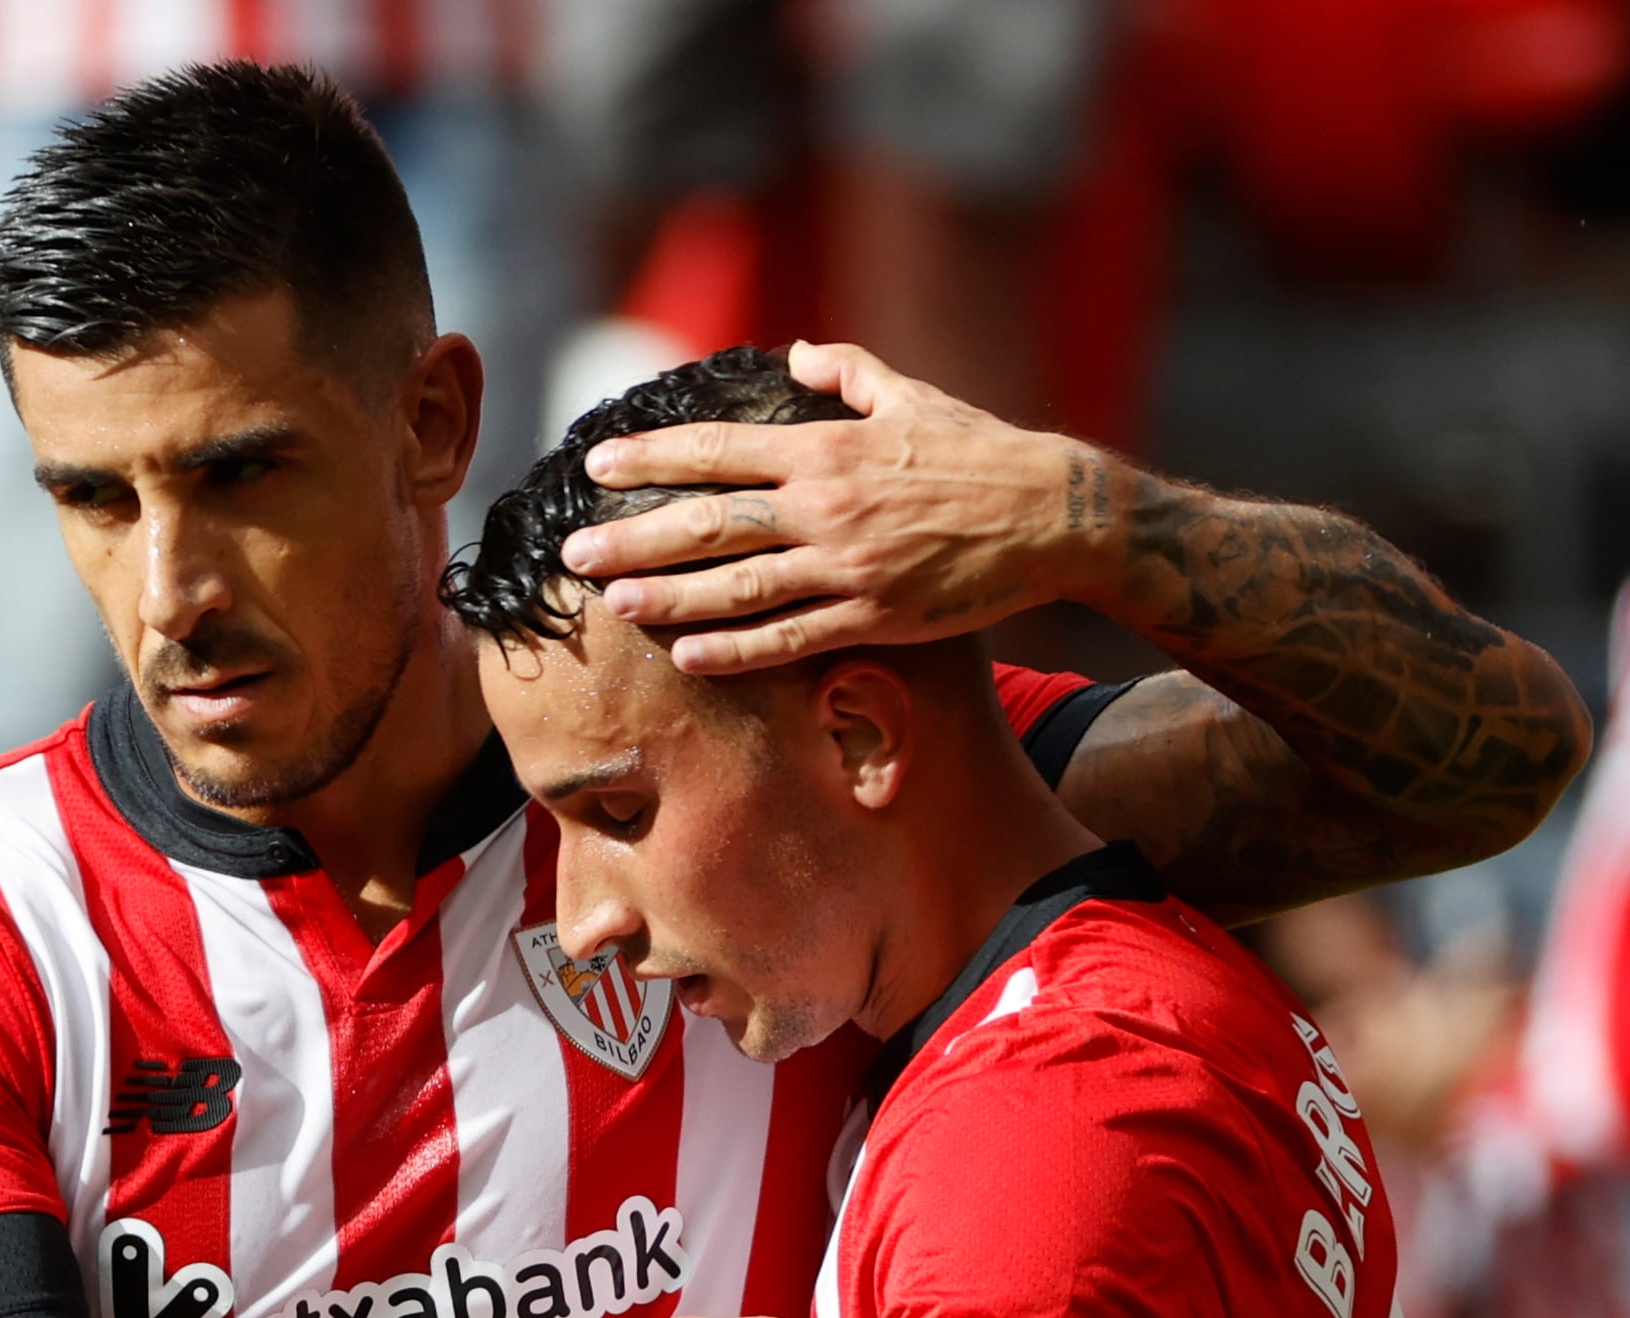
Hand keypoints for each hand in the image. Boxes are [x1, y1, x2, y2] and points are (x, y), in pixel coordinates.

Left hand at [564, 340, 1120, 677]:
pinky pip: (791, 639)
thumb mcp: (912, 395)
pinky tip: (688, 653)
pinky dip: (736, 649)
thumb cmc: (981, 452)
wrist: (1054, 515)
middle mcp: (826, 507)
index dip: (652, 460)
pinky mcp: (874, 618)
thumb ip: (848, 372)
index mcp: (827, 448)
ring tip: (614, 603)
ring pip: (738, 588)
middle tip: (575, 552)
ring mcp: (848, 568)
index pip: (718, 452)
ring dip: (668, 597)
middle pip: (709, 523)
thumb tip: (798, 352)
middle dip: (634, 537)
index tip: (598, 468)